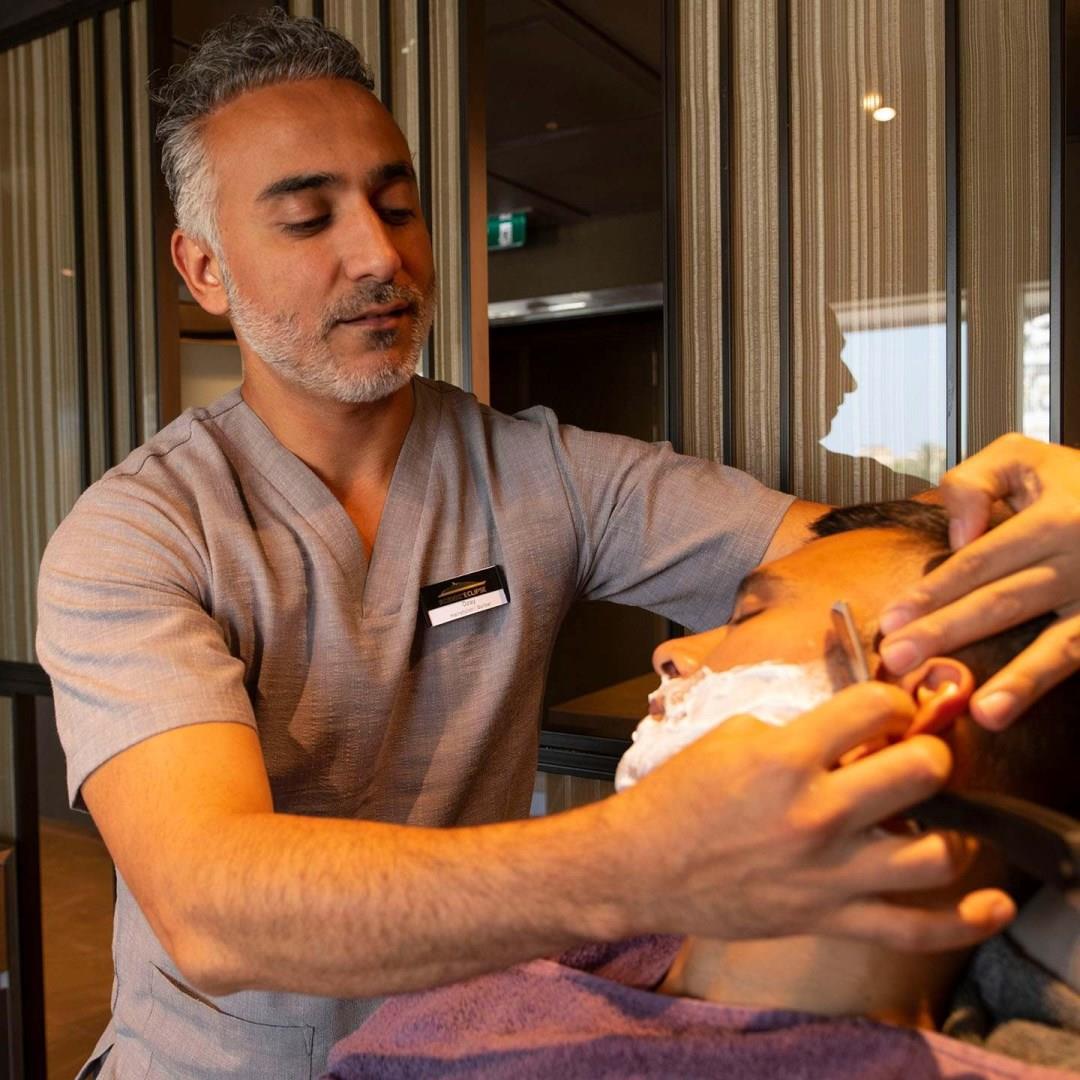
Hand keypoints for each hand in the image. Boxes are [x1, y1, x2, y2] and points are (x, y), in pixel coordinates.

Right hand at [617, 683, 1013, 951]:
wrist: (639, 866)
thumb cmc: (678, 796)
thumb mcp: (731, 736)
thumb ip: (796, 728)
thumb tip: (851, 727)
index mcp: (786, 756)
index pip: (876, 706)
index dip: (894, 701)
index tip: (890, 711)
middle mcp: (816, 811)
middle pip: (923, 772)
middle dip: (930, 756)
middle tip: (914, 760)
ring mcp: (828, 871)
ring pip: (934, 854)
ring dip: (948, 831)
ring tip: (932, 821)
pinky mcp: (829, 917)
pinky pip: (913, 929)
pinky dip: (964, 921)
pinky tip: (992, 904)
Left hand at [878, 434, 1079, 728]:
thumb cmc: (1076, 482)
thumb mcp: (1023, 457)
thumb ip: (975, 484)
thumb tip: (957, 537)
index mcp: (1056, 517)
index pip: (981, 561)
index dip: (934, 592)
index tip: (891, 620)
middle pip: (1006, 602)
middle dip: (949, 633)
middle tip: (901, 659)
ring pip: (1062, 642)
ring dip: (1023, 681)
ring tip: (985, 713)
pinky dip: (1054, 681)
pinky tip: (1026, 707)